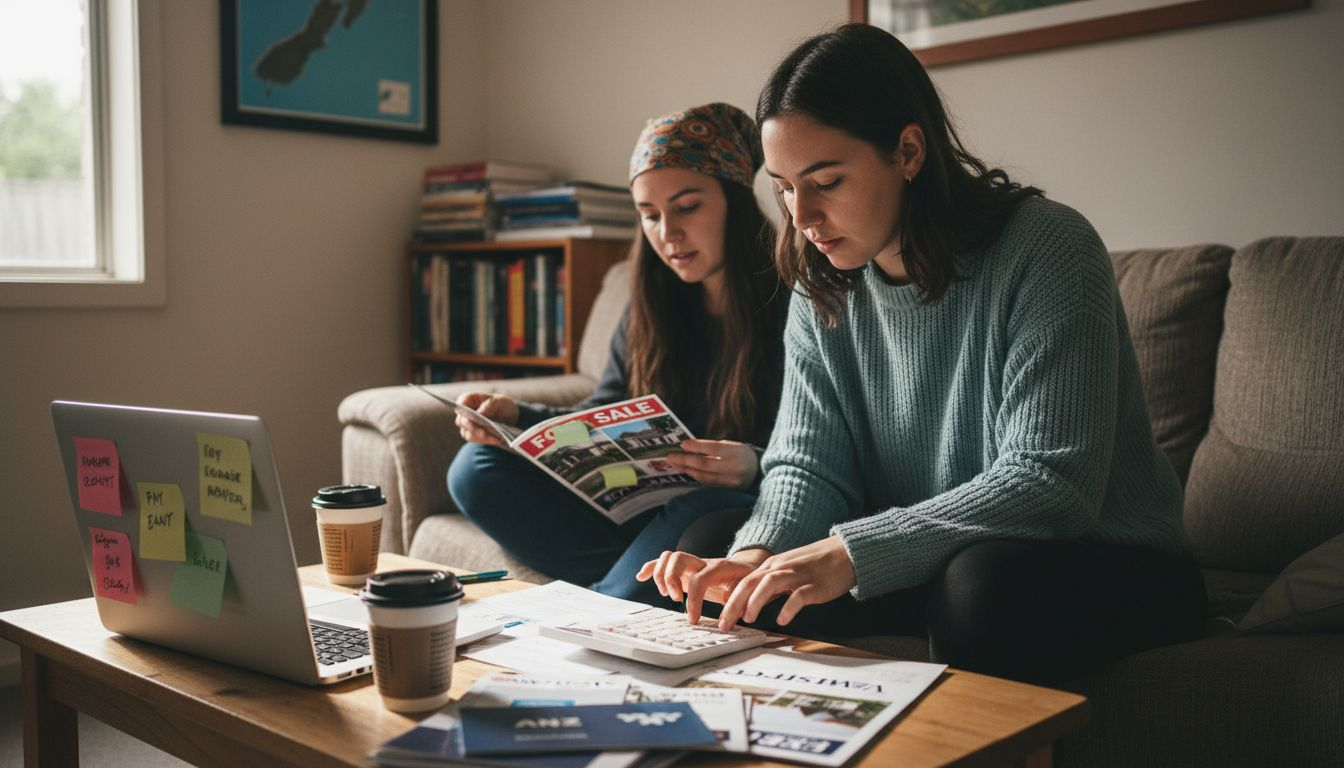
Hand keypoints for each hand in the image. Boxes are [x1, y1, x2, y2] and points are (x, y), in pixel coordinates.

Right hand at [454, 392, 518, 446]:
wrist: (509, 417)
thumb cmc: (502, 405)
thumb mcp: (500, 401)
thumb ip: (490, 404)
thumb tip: (480, 413)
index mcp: (470, 399)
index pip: (461, 402)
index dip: (463, 409)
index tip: (471, 417)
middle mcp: (465, 412)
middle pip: (462, 421)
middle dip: (473, 428)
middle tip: (483, 432)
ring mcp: (467, 425)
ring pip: (468, 433)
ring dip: (481, 437)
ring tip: (495, 437)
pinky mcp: (473, 435)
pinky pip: (475, 440)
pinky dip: (486, 440)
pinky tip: (497, 439)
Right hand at [635, 548, 770, 623]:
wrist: (749, 566)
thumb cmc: (748, 581)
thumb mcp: (748, 592)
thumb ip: (740, 603)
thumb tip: (731, 619)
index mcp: (719, 567)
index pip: (699, 579)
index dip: (693, 601)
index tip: (694, 620)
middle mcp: (702, 562)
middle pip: (678, 558)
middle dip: (671, 579)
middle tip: (675, 600)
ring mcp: (692, 564)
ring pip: (669, 557)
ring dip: (661, 575)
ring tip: (665, 594)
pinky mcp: (685, 569)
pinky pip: (664, 563)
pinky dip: (651, 568)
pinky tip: (640, 576)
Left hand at [663, 439, 758, 489]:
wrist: (759, 471)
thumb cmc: (741, 454)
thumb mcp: (731, 446)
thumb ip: (713, 447)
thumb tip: (689, 447)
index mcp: (737, 452)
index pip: (714, 448)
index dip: (697, 446)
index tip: (683, 444)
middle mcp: (734, 468)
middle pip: (706, 464)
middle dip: (686, 460)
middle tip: (671, 457)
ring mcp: (731, 481)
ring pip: (704, 476)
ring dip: (687, 470)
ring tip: (675, 465)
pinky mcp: (727, 490)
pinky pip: (708, 483)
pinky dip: (696, 477)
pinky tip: (687, 472)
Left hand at [717, 535, 856, 630]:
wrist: (845, 552)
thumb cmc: (816, 565)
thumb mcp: (788, 572)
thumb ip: (770, 587)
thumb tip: (750, 605)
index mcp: (773, 565)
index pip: (744, 582)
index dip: (730, 601)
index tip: (721, 620)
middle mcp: (781, 568)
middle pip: (751, 582)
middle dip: (734, 604)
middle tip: (725, 624)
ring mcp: (798, 575)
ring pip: (770, 583)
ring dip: (755, 601)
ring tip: (748, 619)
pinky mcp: (815, 585)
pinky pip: (799, 595)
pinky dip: (788, 607)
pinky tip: (782, 619)